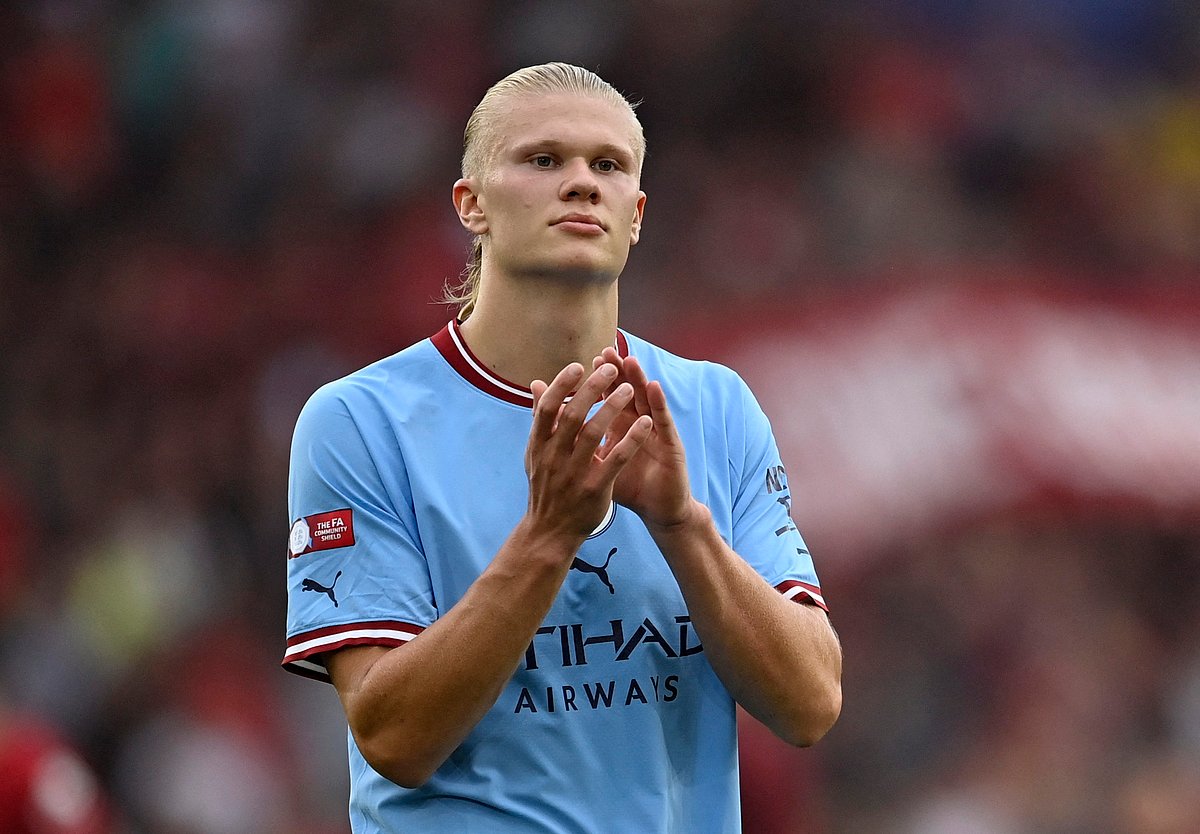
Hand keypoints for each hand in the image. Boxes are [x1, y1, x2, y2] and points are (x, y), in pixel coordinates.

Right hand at [525, 361, 652, 542]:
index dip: (562, 385)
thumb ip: (541, 418)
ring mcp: (574, 473)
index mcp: (538, 445)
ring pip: (594, 433)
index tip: (578, 365)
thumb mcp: (536, 453)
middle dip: (592, 389)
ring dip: (613, 408)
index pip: (548, 408)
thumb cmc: (547, 486)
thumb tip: (536, 383)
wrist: (550, 531)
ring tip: (629, 389)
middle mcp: (554, 457)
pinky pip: (616, 459)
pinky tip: (646, 424)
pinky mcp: (595, 488)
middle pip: (573, 415)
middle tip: (611, 370)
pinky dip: (631, 439)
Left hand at [591, 348, 693, 528]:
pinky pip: (664, 420)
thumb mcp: (597, 463)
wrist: (657, 510)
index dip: (596, 382)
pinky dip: (659, 403)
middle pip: (626, 391)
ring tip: (628, 361)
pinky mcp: (672, 443)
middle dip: (616, 373)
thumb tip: (550, 425)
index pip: (606, 398)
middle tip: (605, 353)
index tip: (582, 365)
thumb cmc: (627, 485)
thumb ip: (576, 440)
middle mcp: (638, 424)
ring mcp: (656, 431)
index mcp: (619, 426)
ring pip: (646, 399)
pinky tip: (654, 387)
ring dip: (638, 379)